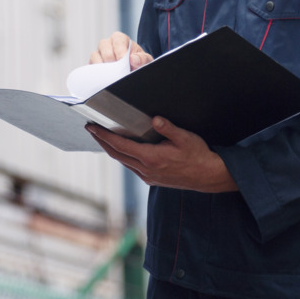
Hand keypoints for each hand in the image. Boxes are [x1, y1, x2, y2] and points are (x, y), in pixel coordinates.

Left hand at [86, 119, 238, 192]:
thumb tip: (155, 119)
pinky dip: (122, 156)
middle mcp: (146, 170)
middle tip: (91, 129)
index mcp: (151, 158)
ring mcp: (148, 177)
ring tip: (102, 137)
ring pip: (123, 161)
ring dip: (111, 149)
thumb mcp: (186, 138)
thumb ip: (169, 128)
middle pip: (116, 154)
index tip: (91, 127)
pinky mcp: (152, 180)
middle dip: (102, 141)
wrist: (208, 176)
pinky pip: (131, 166)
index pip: (119, 145)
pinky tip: (122, 149)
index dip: (103, 135)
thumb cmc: (198, 155)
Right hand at [89, 31, 153, 70]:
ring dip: (102, 66)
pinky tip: (103, 79)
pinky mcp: (93, 66)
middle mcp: (107, 45)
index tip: (122, 59)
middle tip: (116, 68)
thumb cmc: (137, 63)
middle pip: (103, 46)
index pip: (117, 40)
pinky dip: (95, 73)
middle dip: (110, 57)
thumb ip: (142, 59)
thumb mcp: (145, 60)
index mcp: (120, 39)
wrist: (132, 71)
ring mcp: (98, 55)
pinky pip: (90, 67)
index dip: (119, 49)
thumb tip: (133, 59)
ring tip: (110, 75)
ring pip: (94, 56)